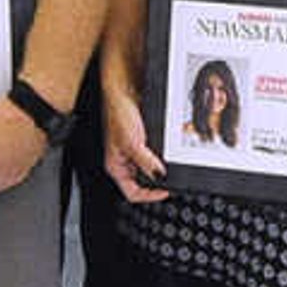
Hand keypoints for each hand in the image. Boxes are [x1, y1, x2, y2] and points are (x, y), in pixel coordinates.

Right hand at [100, 71, 169, 203]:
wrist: (123, 90)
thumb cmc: (117, 113)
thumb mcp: (132, 142)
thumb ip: (146, 162)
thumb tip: (161, 176)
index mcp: (116, 167)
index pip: (133, 193)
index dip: (149, 196)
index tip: (165, 190)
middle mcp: (125, 162)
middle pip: (144, 182)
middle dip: (158, 180)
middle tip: (170, 176)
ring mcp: (135, 152)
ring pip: (152, 169)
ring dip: (162, 166)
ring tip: (170, 162)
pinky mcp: (144, 142)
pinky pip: (156, 154)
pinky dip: (164, 154)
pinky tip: (168, 149)